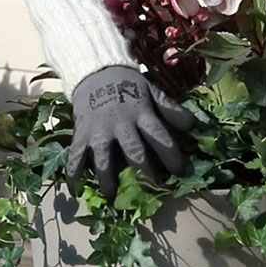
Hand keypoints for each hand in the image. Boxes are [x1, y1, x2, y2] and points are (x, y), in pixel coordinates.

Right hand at [67, 66, 194, 197]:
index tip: (180, 172)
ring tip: (112, 195)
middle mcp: (120, 124)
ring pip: (103, 159)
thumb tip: (192, 126)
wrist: (95, 71)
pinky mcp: (80, 134)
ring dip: (108, 179)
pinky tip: (75, 190)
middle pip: (134, 152)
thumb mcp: (152, 92)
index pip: (160, 137)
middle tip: (150, 190)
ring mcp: (98, 131)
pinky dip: (73, 174)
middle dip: (144, 173)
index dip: (171, 156)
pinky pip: (75, 157)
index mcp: (141, 113)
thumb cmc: (128, 85)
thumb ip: (170, 109)